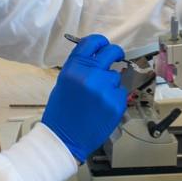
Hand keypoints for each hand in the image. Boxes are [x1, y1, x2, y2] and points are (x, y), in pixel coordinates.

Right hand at [42, 34, 127, 162]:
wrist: (64, 138)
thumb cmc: (61, 112)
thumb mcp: (64, 82)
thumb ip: (80, 67)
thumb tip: (96, 56)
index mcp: (74, 68)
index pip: (93, 42)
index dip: (101, 42)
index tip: (105, 47)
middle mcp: (90, 75)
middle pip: (112, 52)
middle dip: (115, 54)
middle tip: (116, 58)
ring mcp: (105, 89)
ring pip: (116, 76)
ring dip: (111, 84)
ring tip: (98, 98)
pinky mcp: (116, 103)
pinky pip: (120, 92)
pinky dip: (114, 98)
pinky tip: (103, 107)